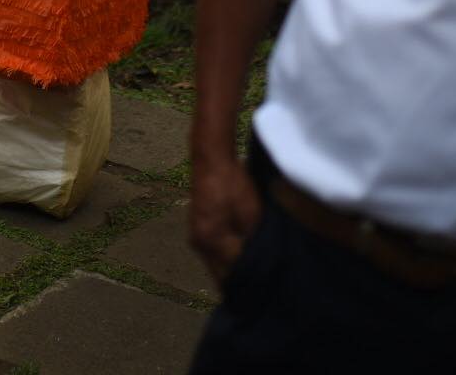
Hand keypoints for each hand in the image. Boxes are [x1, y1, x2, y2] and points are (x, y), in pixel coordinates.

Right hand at [189, 152, 261, 287]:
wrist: (212, 161)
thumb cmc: (234, 186)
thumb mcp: (251, 216)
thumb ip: (252, 244)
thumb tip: (259, 267)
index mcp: (213, 242)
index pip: (229, 277)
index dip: (245, 286)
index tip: (260, 293)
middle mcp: (199, 244)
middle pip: (219, 275)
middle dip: (236, 282)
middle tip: (259, 288)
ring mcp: (195, 237)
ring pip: (214, 264)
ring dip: (229, 269)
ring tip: (251, 273)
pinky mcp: (197, 229)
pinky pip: (211, 252)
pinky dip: (224, 257)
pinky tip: (237, 255)